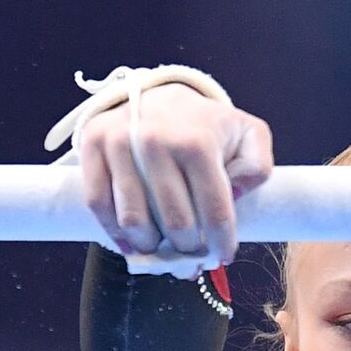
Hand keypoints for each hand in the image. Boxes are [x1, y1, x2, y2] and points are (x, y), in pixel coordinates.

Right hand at [79, 83, 273, 265]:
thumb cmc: (206, 124)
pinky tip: (132, 244)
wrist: (159, 93)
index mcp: (198, 142)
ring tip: (163, 251)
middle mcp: (155, 141)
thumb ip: (257, 164)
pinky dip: (114, 232)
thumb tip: (238, 193)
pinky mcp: (92, 144)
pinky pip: (98, 203)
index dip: (221, 242)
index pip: (214, 210)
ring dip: (151, 246)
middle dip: (187, 249)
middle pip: (174, 222)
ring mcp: (120, 142)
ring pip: (133, 220)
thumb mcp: (247, 135)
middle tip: (192, 255)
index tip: (223, 257)